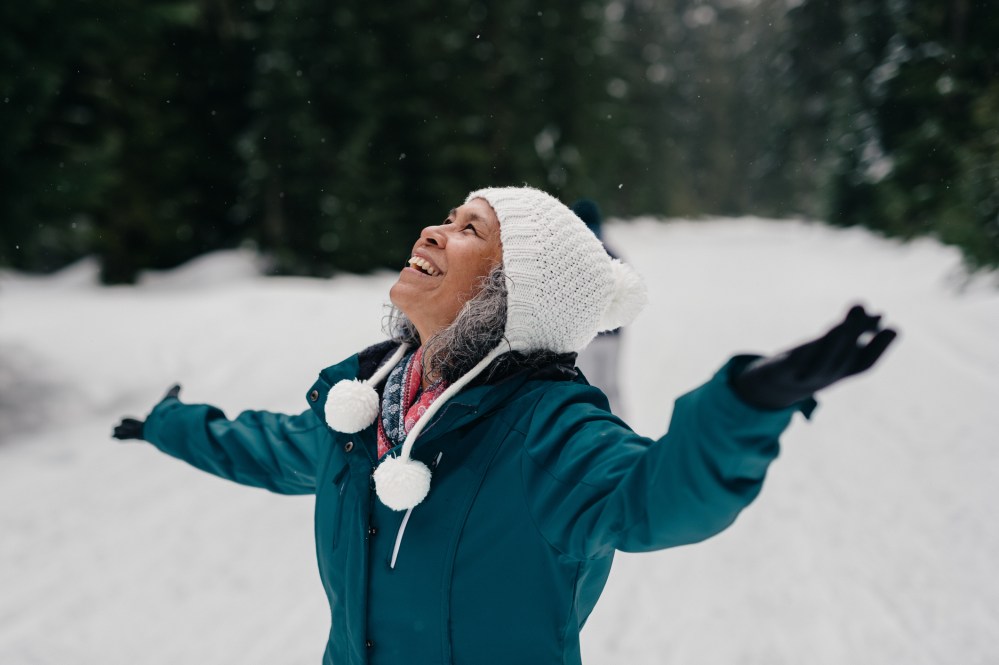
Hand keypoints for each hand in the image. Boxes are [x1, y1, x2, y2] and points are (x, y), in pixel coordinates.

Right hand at [111, 384, 181, 440]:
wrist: (169, 422)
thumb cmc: (169, 411)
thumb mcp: (170, 398)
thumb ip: (174, 392)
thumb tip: (178, 385)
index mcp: (158, 420)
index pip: (151, 418)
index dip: (149, 416)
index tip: (148, 414)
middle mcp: (151, 427)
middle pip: (139, 426)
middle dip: (131, 425)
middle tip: (123, 423)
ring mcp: (144, 432)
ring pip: (131, 432)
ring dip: (123, 431)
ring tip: (114, 430)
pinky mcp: (140, 435)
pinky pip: (128, 435)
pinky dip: (121, 436)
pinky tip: (113, 436)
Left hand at [731, 305, 896, 409]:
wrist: (771, 387)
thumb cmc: (809, 362)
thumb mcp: (831, 345)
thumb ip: (851, 328)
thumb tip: (872, 311)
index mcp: (840, 372)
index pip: (864, 364)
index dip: (880, 349)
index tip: (894, 328)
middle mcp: (826, 377)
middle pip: (845, 359)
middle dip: (858, 336)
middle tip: (875, 314)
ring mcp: (804, 377)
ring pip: (823, 361)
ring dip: (837, 342)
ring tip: (847, 321)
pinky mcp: (782, 371)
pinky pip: (795, 363)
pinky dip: (807, 351)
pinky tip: (816, 336)